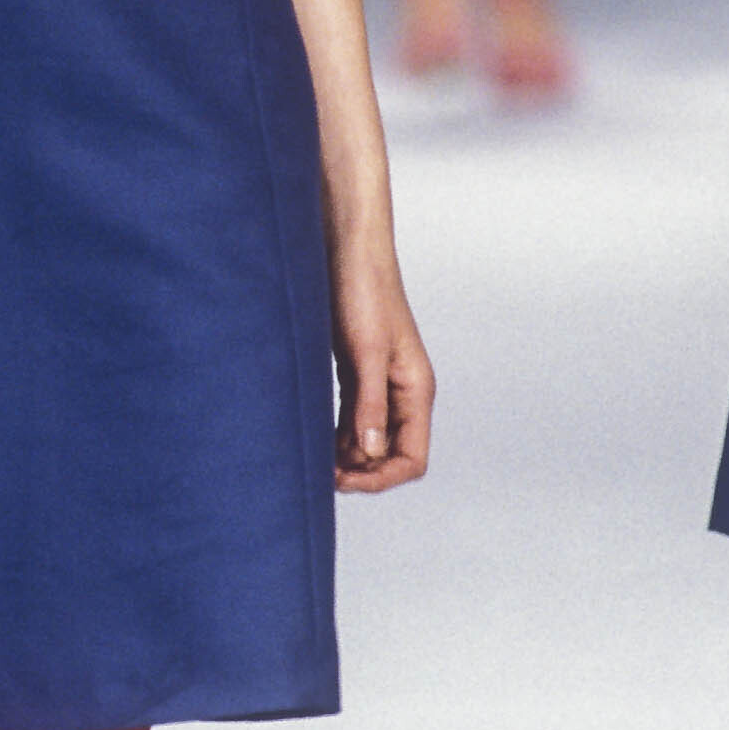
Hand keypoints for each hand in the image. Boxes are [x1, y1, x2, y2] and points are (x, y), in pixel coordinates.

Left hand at [332, 251, 433, 491]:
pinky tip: (313, 440)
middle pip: (390, 456)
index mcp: (416, 390)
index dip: (382, 478)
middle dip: (361, 472)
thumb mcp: (367, 351)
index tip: (344, 479)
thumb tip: (370, 452)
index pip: (412, 459)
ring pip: (368, 440)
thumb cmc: (364, 291)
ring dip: (345, 457)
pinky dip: (335, 436)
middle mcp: (401, 393)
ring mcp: (379, 384)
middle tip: (321, 475)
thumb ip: (370, 403)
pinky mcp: (356, 372)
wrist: (346, 249)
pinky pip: (351, 419)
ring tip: (313, 462)